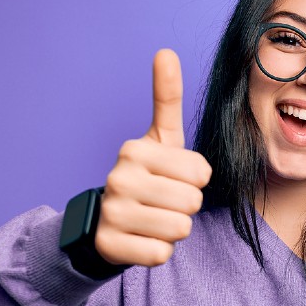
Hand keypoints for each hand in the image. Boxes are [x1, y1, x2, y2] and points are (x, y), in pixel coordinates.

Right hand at [94, 49, 212, 266]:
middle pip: (192, 202)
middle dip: (186, 207)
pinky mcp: (111, 245)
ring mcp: (112, 212)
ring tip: (152, 219)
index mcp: (135, 149)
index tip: (173, 177)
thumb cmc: (146, 177)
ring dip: (173, 230)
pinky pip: (161, 254)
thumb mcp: (159, 138)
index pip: (201, 172)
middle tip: (163, 202)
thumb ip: (166, 98)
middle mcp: (118, 177)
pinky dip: (158, 251)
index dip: (195, 180)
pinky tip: (141, 238)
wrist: (105, 222)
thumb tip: (165, 51)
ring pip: (179, 229)